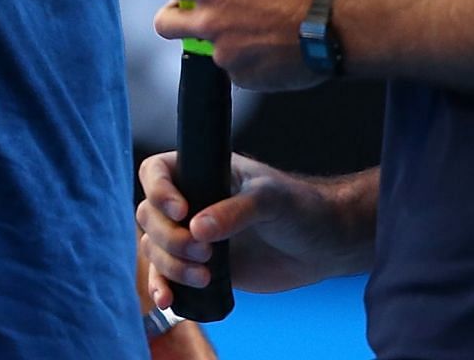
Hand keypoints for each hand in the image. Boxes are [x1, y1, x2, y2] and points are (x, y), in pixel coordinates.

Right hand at [137, 151, 367, 305]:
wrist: (323, 246)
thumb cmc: (301, 208)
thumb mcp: (271, 201)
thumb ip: (235, 212)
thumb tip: (197, 228)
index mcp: (204, 171)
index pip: (157, 171)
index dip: (159, 190)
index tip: (181, 211)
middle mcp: (193, 201)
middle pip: (150, 215)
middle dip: (170, 238)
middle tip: (204, 252)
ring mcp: (194, 235)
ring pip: (155, 248)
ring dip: (170, 265)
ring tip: (205, 276)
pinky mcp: (200, 267)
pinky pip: (166, 276)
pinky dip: (162, 287)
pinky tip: (169, 300)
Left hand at [144, 0, 334, 90]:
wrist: (339, 25)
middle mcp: (209, 21)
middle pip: (164, 23)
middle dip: (176, 14)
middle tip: (199, 6)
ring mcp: (224, 53)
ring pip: (206, 46)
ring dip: (220, 36)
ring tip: (256, 24)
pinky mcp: (244, 77)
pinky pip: (235, 67)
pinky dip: (247, 57)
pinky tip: (273, 43)